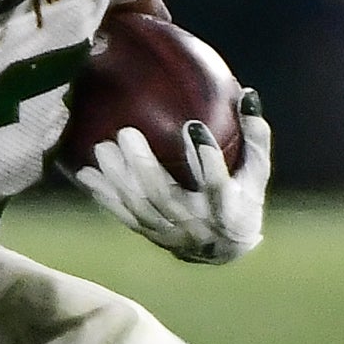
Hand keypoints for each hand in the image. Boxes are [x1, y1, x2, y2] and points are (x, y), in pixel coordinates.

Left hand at [74, 89, 272, 263]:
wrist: (223, 250)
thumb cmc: (243, 197)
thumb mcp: (257, 171)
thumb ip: (255, 136)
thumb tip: (246, 94)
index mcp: (227, 207)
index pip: (216, 183)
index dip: (205, 157)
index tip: (192, 126)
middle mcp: (196, 223)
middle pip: (164, 195)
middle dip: (143, 164)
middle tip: (125, 132)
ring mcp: (170, 232)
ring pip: (139, 205)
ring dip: (117, 177)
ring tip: (101, 147)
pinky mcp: (150, 235)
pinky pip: (123, 214)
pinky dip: (104, 195)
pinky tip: (86, 173)